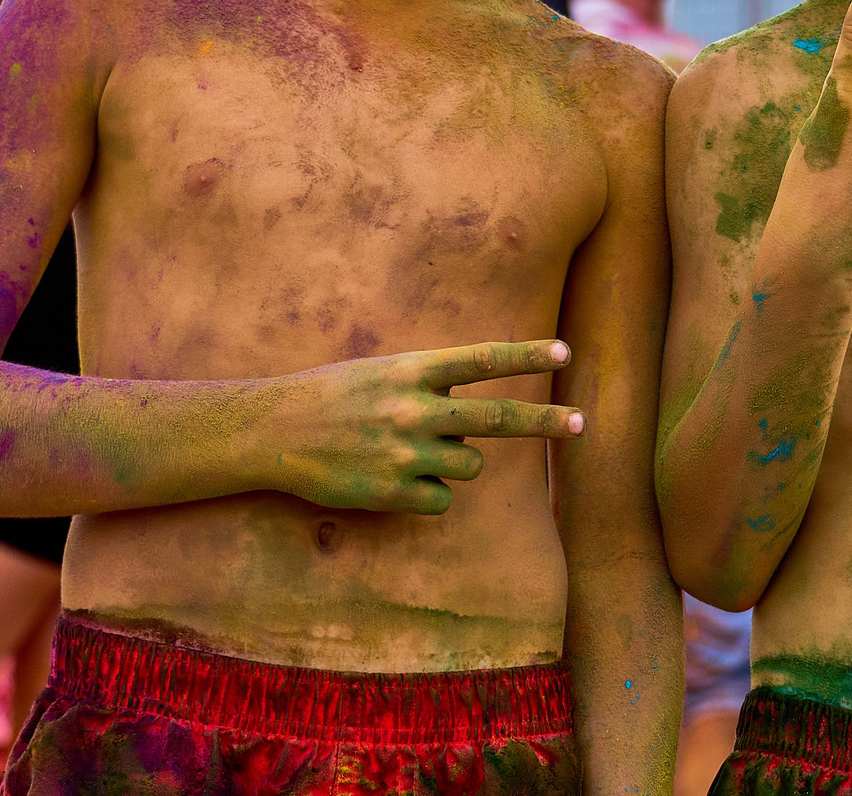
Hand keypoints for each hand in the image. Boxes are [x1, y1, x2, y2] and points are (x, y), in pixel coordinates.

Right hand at [264, 339, 584, 513]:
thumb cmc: (328, 396)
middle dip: (546, 421)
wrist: (270, 433)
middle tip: (581, 423)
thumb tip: (474, 412)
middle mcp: (414, 408)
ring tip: (411, 452)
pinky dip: (428, 493)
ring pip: (470, 465)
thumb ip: (427, 384)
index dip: (526, 355)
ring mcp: (405, 453)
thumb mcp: (380, 372)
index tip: (564, 352)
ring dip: (455, 461)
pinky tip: (393, 479)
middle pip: (498, 417)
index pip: (482, 359)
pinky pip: (441, 499)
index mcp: (411, 369)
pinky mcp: (393, 493)